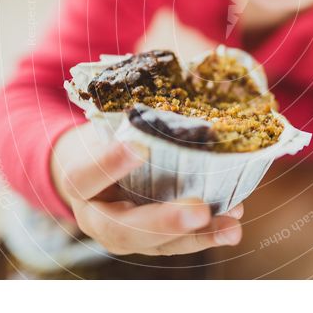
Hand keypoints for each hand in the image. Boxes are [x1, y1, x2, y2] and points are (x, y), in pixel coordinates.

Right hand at [50, 121, 242, 255]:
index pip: (85, 176)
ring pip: (157, 245)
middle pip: (123, 228)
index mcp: (78, 182)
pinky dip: (208, 232)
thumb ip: (134, 106)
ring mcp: (124, 234)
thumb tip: (193, 68)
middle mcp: (96, 217)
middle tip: (199, 210)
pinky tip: (234, 218)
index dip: (109, 163)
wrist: (91, 171)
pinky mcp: (151, 242)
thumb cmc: (103, 136)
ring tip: (231, 226)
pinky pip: (179, 243)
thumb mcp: (105, 120)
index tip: (139, 145)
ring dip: (198, 236)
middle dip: (164, 221)